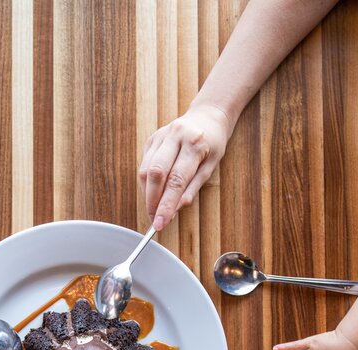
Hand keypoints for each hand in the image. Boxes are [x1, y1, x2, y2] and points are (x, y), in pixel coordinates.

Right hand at [138, 104, 230, 229]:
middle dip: (152, 201)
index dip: (166, 204)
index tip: (160, 223)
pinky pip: (144, 165)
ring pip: (146, 170)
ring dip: (147, 194)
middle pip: (156, 174)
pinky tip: (152, 194)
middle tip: (154, 220)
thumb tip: (176, 209)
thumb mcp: (211, 166)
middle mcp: (175, 136)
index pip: (177, 180)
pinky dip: (146, 184)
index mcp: (195, 144)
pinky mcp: (152, 139)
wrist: (207, 116)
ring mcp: (161, 136)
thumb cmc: (213, 143)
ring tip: (154, 210)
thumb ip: (193, 188)